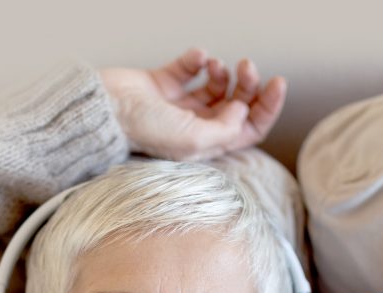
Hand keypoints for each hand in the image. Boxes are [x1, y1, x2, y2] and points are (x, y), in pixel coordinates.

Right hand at [100, 47, 286, 160]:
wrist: (104, 110)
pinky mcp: (163, 83)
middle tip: (247, 66)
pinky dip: (197, 59)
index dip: (267, 108)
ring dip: (224, 71)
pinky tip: (195, 58)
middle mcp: (196, 126)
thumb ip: (226, 129)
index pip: (249, 129)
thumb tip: (242, 110)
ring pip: (217, 85)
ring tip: (216, 64)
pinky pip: (190, 67)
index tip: (278, 83)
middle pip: (237, 105)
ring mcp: (179, 105)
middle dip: (248, 85)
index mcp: (207, 145)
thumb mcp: (193, 140)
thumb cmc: (143, 131)